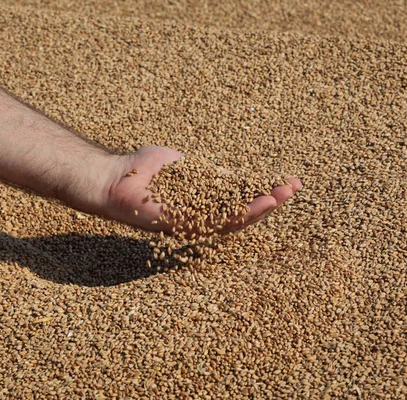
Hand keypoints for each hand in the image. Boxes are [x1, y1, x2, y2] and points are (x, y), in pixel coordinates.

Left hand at [99, 146, 302, 233]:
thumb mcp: (184, 166)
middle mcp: (198, 218)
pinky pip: (213, 222)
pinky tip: (257, 204)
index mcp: (200, 204)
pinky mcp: (181, 226)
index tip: (286, 181)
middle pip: (240, 213)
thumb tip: (232, 178)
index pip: (237, 200)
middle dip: (268, 201)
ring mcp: (191, 224)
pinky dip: (238, 213)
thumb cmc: (142, 169)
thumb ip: (208, 175)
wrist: (114, 176)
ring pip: (233, 221)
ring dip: (260, 209)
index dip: (262, 192)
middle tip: (293, 189)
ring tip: (283, 196)